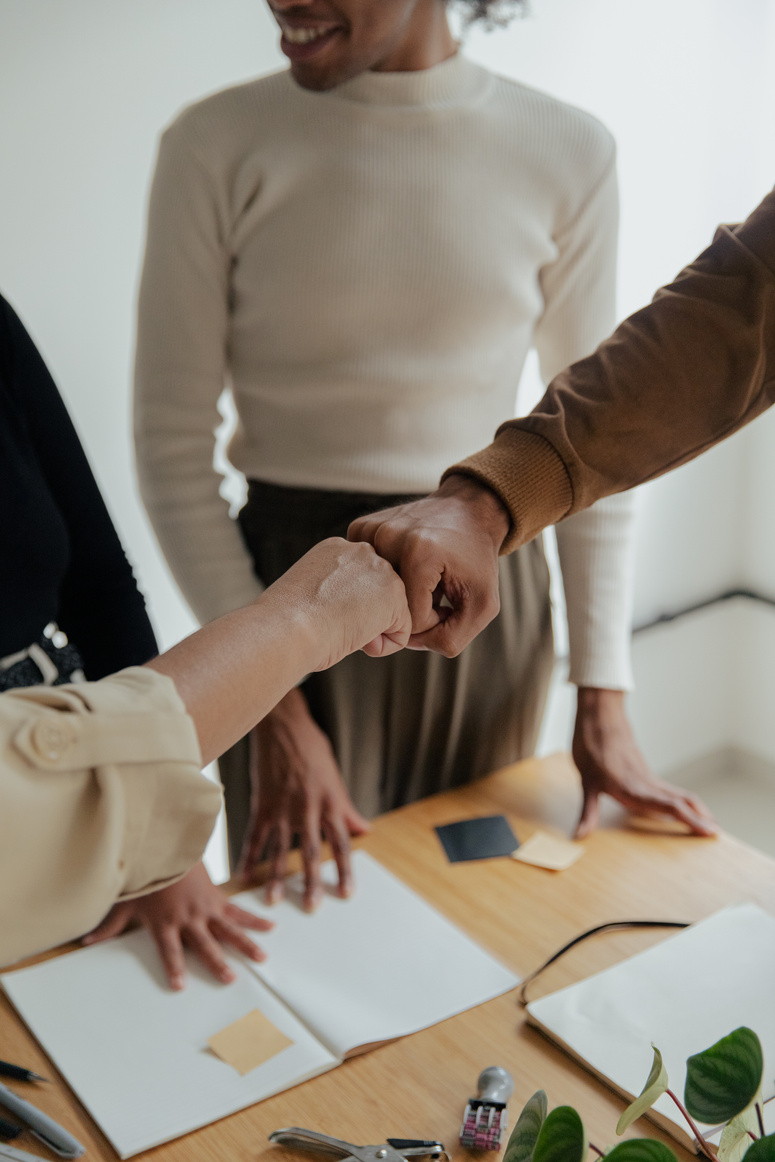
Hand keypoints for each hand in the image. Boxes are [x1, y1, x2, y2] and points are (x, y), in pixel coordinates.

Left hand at [82, 862, 272, 989]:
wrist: (166, 844)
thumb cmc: (146, 874)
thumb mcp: (126, 901)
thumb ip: (110, 926)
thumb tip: (85, 942)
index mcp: (166, 923)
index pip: (170, 951)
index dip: (175, 969)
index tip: (180, 986)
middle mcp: (189, 918)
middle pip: (205, 944)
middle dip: (218, 963)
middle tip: (230, 979)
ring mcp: (206, 907)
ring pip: (229, 929)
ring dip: (246, 944)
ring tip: (261, 958)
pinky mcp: (218, 897)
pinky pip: (238, 911)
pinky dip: (254, 919)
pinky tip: (270, 926)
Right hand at [238, 688, 369, 909]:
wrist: (282, 725)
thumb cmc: (312, 748)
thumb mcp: (335, 777)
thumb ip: (347, 808)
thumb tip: (365, 829)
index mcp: (330, 802)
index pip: (341, 843)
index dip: (345, 869)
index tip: (346, 894)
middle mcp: (308, 808)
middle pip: (312, 851)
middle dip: (311, 882)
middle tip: (311, 907)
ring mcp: (283, 807)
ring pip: (281, 849)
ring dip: (276, 876)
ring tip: (273, 900)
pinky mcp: (262, 803)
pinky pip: (255, 835)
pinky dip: (249, 856)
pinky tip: (243, 874)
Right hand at [267, 538, 411, 666]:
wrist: (288, 627)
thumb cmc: (286, 622)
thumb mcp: (309, 595)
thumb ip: (335, 592)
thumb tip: (354, 611)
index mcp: (335, 549)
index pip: (357, 581)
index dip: (342, 607)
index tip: (320, 616)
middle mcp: (361, 552)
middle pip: (378, 595)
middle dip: (363, 616)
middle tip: (332, 624)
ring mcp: (381, 571)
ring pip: (391, 612)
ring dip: (372, 630)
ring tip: (342, 630)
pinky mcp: (395, 596)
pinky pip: (401, 632)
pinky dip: (383, 647)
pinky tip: (357, 641)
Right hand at [347, 474, 508, 656]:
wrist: (468, 510)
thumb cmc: (476, 559)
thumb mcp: (482, 605)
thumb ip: (452, 638)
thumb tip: (407, 642)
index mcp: (420, 553)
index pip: (411, 619)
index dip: (432, 619)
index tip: (445, 601)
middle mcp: (390, 537)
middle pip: (390, 606)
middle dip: (413, 607)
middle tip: (433, 590)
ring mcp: (372, 530)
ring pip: (374, 593)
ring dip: (398, 593)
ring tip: (419, 576)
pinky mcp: (362, 527)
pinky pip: (363, 574)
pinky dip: (382, 578)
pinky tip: (402, 566)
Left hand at [572, 687, 717, 838]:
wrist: (600, 714)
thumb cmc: (591, 744)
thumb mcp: (586, 780)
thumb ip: (588, 811)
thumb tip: (579, 835)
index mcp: (635, 787)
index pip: (670, 806)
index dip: (691, 820)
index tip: (709, 831)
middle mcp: (646, 783)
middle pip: (682, 801)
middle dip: (701, 818)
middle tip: (717, 834)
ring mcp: (647, 776)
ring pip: (678, 794)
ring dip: (695, 809)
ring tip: (709, 823)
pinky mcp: (644, 771)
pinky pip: (669, 790)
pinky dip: (682, 801)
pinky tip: (682, 808)